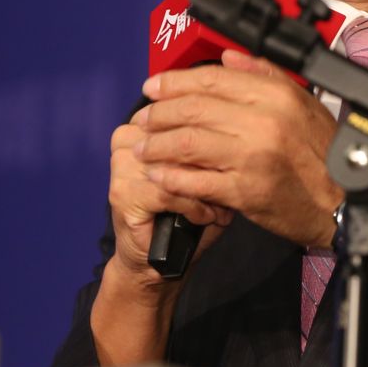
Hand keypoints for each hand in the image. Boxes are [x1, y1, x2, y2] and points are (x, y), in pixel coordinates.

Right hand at [107, 103, 233, 282]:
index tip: (239, 149)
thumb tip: (245, 123)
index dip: (218, 127)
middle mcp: (129, 137)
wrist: (154, 260)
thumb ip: (216, 142)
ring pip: (178, 162)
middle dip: (213, 160)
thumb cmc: (186, 211)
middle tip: (234, 180)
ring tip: (220, 204)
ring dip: (206, 186)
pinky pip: (170, 191)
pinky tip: (206, 216)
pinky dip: (194, 206)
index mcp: (145, 122)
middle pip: (183, 132)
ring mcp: (122, 164)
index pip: (185, 107)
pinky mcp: (123, 193)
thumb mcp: (206, 170)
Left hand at [134, 49, 343, 249]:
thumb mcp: (304, 103)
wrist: (345, 202)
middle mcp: (264, 121)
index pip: (213, 79)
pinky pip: (196, 181)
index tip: (153, 87)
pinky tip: (157, 175)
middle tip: (142, 118)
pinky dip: (171, 177)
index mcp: (277, 95)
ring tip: (141, 147)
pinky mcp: (245, 191)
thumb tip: (229, 58)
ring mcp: (253, 157)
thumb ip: (265, 75)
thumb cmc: (325, 154)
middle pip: (195, 109)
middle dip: (159, 113)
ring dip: (156, 144)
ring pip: (188, 143)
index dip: (175, 81)